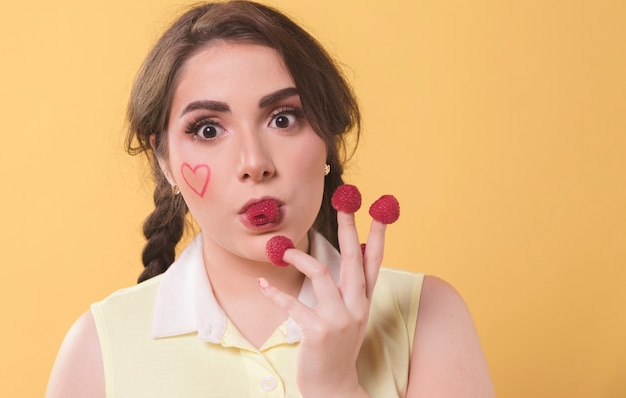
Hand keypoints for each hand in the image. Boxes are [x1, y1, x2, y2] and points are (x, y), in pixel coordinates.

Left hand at [259, 210, 387, 397]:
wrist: (334, 386)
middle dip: (348, 226)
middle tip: (345, 201)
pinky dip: (275, 293)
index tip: (380, 209)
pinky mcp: (317, 331)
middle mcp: (356, 306)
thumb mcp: (352, 316)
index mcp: (364, 300)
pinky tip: (263, 284)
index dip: (378, 234)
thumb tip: (355, 252)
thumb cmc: (338, 347)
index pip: (374, 260)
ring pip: (321, 273)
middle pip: (352, 257)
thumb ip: (353, 287)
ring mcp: (339, 319)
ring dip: (299, 258)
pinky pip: (293, 303)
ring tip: (283, 251)